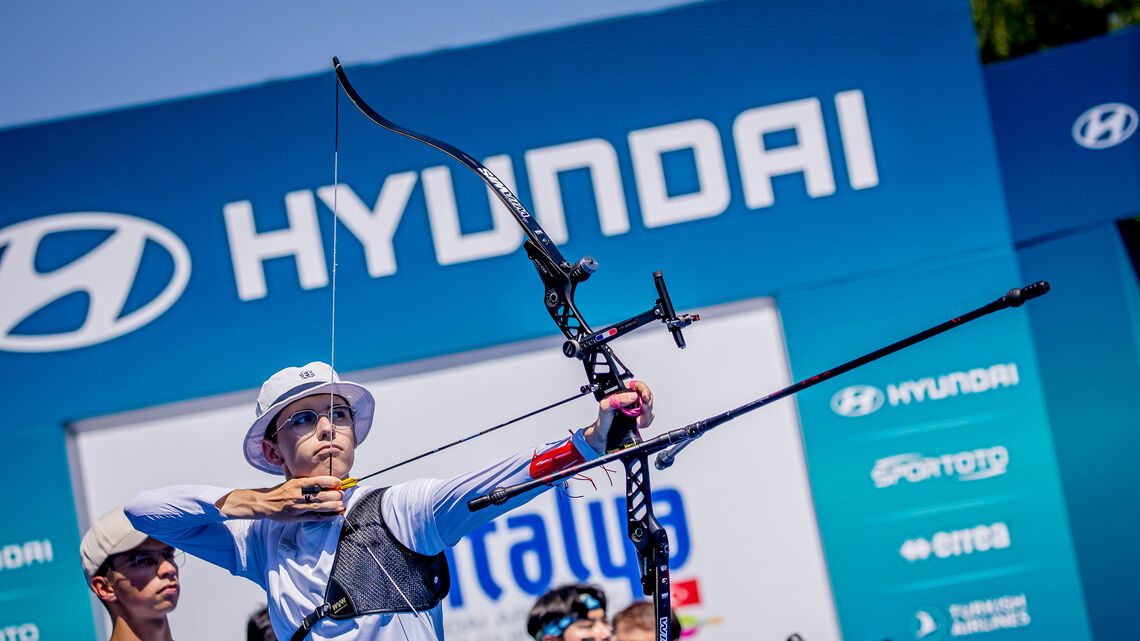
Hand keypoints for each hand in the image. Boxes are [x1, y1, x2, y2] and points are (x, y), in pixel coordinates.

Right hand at [215, 476, 344, 520]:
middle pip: (321, 495)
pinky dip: (325, 516)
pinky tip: (333, 515)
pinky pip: (314, 517)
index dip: (331, 481)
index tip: (339, 482)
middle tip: (342, 494)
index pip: (317, 481)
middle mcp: (298, 495)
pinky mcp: (297, 517)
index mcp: (298, 483)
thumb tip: (322, 474)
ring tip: (342, 505)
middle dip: (335, 494)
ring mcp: (298, 507)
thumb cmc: (281, 491)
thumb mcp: (292, 479)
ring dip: (332, 506)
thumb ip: (306, 477)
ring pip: (319, 507)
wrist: (265, 503)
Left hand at [584, 380, 653, 452]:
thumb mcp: (606, 406)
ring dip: (645, 416)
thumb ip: (618, 399)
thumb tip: (633, 396)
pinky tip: (637, 424)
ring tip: (636, 421)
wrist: (604, 434)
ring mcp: (636, 408)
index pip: (638, 385)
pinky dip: (646, 422)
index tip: (645, 398)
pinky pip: (649, 417)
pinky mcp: (639, 417)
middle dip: (647, 405)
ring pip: (649, 408)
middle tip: (642, 411)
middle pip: (647, 397)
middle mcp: (631, 398)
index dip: (644, 390)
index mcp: (623, 391)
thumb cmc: (603, 418)